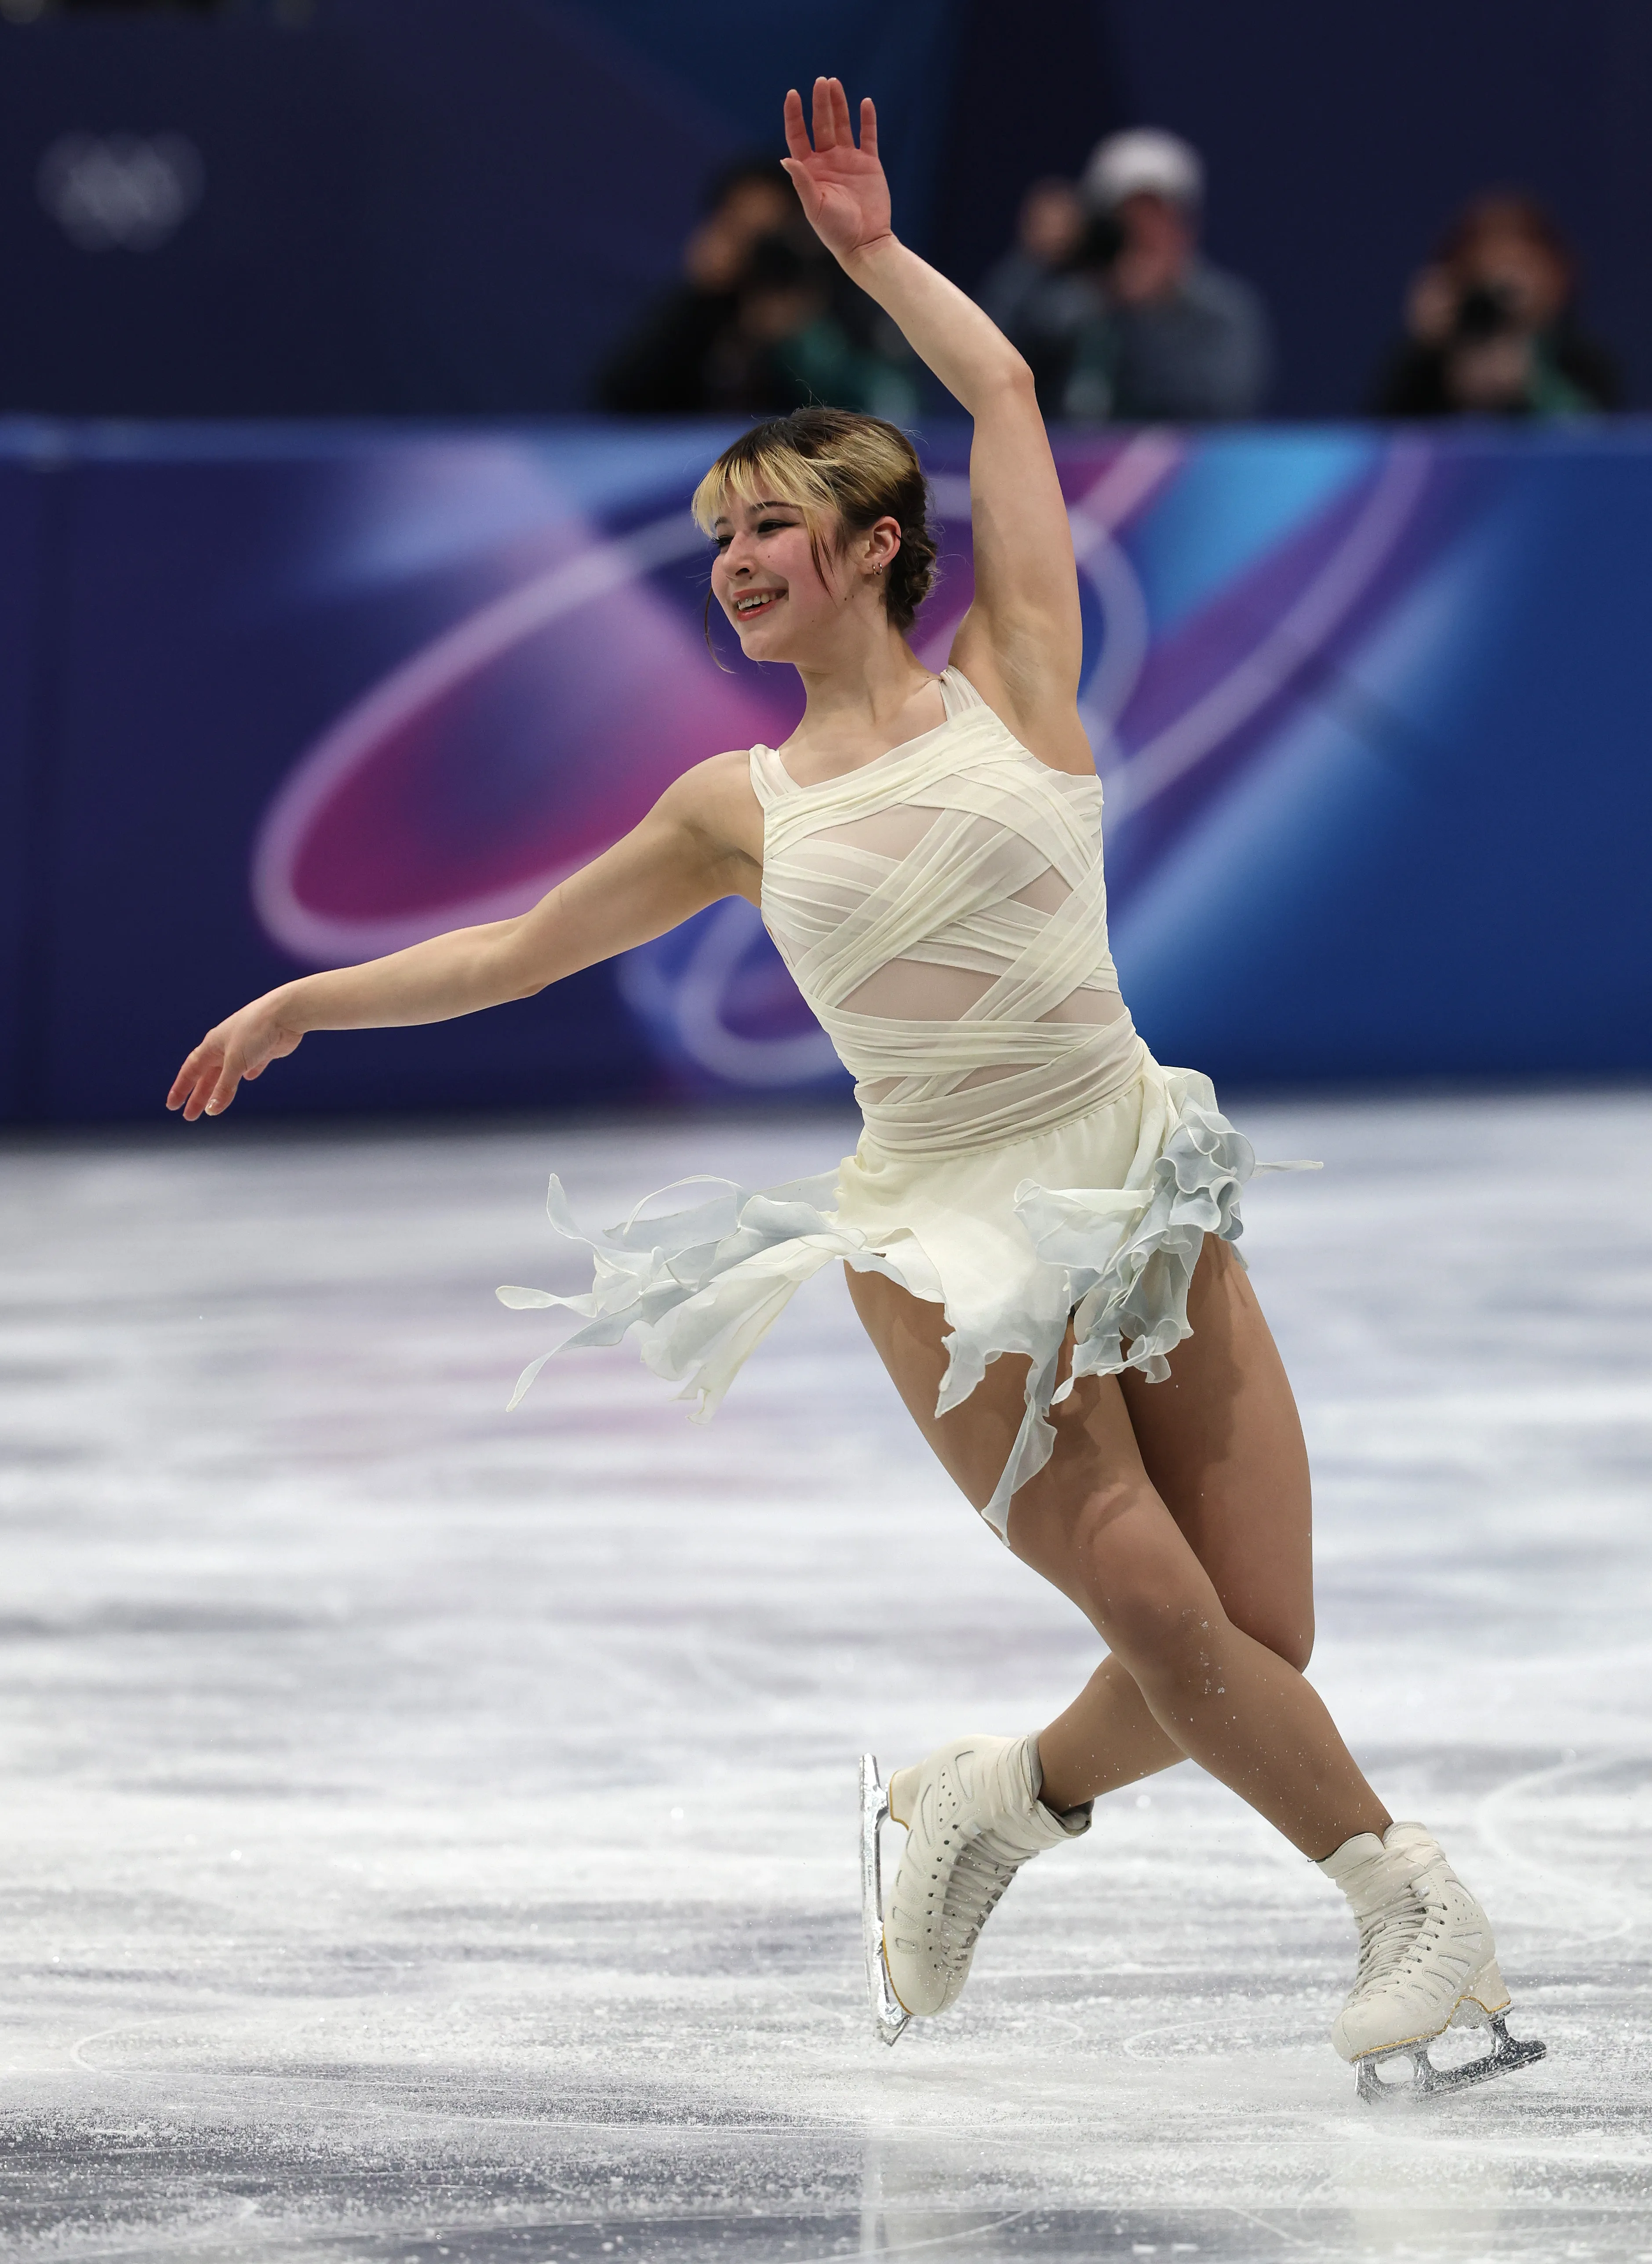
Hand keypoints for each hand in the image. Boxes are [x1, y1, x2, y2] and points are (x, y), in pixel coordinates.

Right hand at [167, 989, 305, 1120]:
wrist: (285, 1014)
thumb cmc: (255, 1031)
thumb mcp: (235, 1062)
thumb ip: (224, 1087)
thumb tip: (212, 1109)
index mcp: (212, 1045)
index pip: (191, 1070)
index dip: (180, 1088)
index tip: (172, 1105)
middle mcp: (225, 1046)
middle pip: (207, 1076)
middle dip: (198, 1096)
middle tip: (190, 1116)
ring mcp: (245, 1048)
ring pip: (227, 1074)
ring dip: (219, 1090)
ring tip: (213, 1107)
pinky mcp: (264, 1051)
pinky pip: (252, 1065)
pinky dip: (248, 1073)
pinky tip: (248, 1079)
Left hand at [782, 77, 890, 264]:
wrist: (865, 243)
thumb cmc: (836, 231)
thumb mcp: (815, 207)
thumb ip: (802, 182)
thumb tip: (786, 159)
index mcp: (810, 170)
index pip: (798, 136)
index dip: (795, 115)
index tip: (793, 95)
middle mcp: (828, 161)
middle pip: (821, 124)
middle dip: (820, 103)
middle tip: (821, 82)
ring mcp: (849, 160)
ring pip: (842, 125)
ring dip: (839, 105)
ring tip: (834, 84)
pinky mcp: (869, 164)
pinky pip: (868, 136)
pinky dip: (867, 120)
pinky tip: (865, 103)